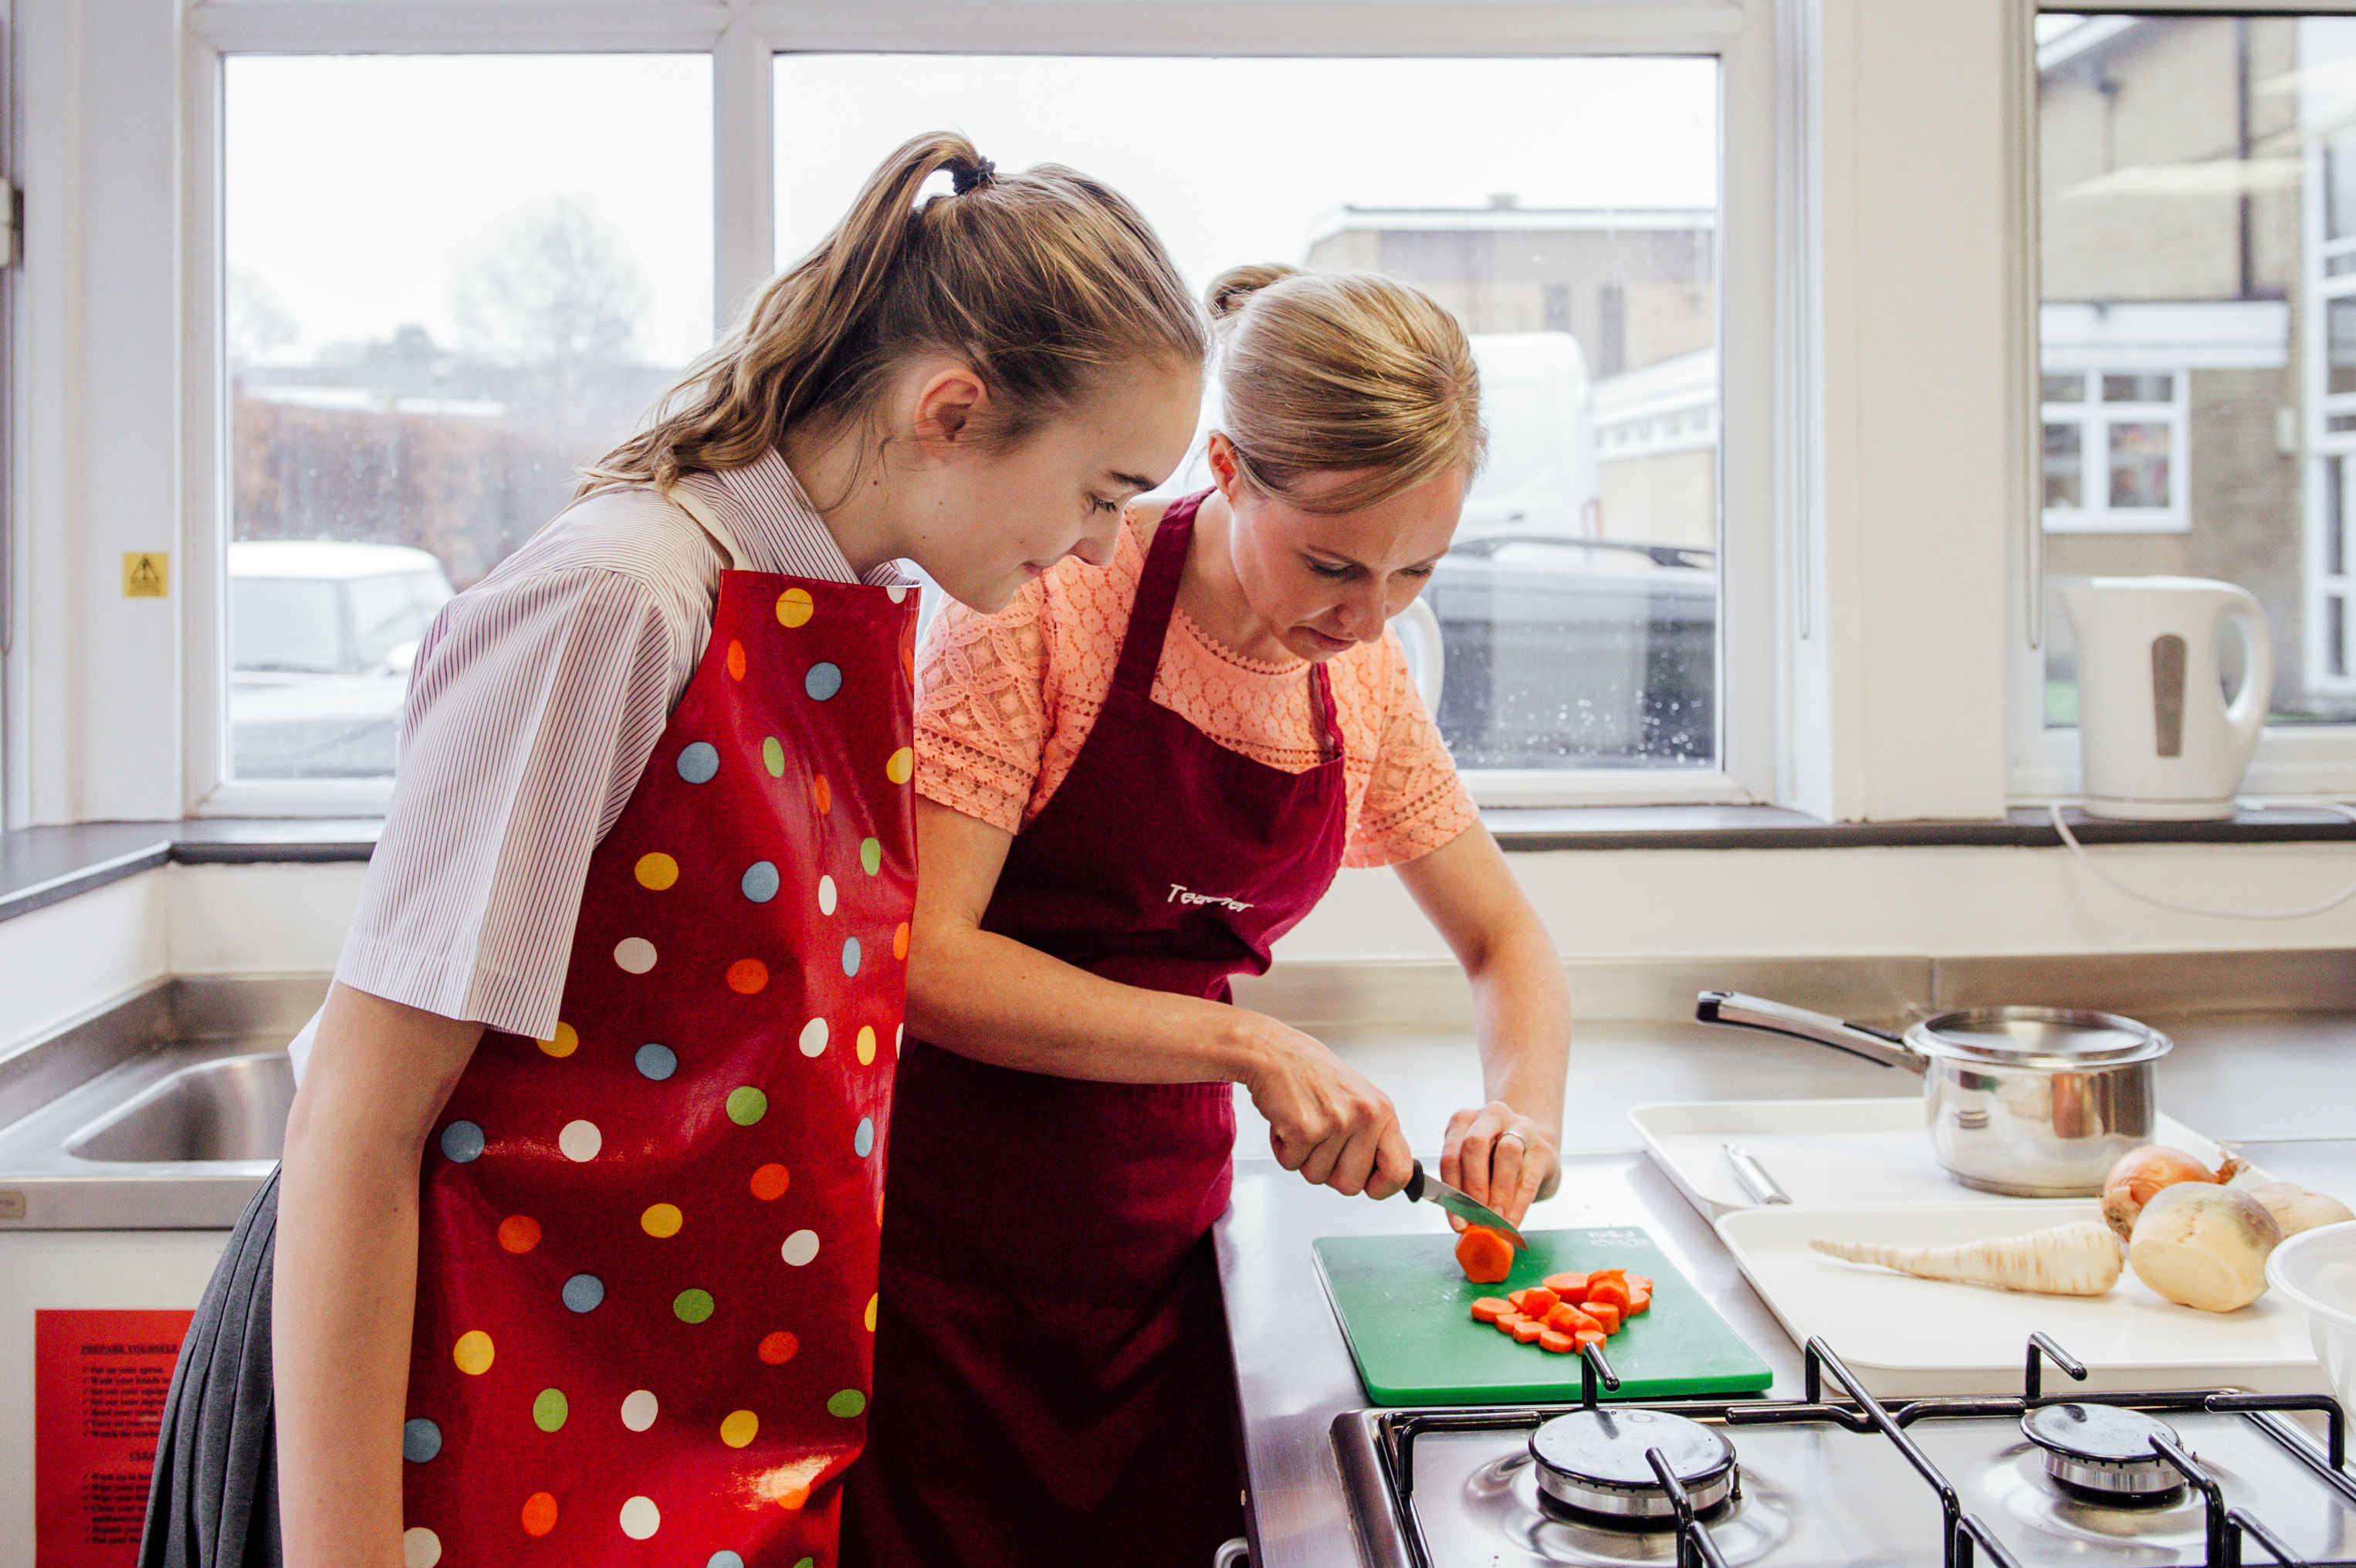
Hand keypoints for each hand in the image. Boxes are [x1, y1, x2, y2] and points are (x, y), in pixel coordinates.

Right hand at [1235, 1014, 1413, 1200]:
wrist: (1275, 1052)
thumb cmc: (1313, 1076)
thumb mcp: (1359, 1101)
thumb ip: (1372, 1138)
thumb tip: (1381, 1180)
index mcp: (1382, 1112)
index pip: (1400, 1171)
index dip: (1383, 1188)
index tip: (1370, 1188)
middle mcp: (1364, 1116)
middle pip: (1351, 1186)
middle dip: (1329, 1172)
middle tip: (1320, 1141)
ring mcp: (1336, 1123)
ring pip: (1317, 1177)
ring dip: (1302, 1157)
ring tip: (1302, 1124)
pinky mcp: (1304, 1128)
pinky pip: (1291, 1164)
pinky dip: (1282, 1149)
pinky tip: (1286, 1122)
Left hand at [1441, 1102, 1559, 1226]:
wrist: (1533, 1153)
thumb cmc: (1495, 1164)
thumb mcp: (1474, 1168)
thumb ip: (1465, 1189)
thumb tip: (1462, 1225)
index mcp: (1463, 1121)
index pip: (1450, 1155)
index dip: (1451, 1191)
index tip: (1458, 1223)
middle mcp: (1490, 1116)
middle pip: (1475, 1144)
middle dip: (1474, 1185)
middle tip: (1476, 1217)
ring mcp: (1520, 1127)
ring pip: (1507, 1153)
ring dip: (1499, 1192)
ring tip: (1495, 1220)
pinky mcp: (1543, 1148)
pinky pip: (1529, 1176)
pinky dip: (1518, 1204)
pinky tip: (1512, 1222)